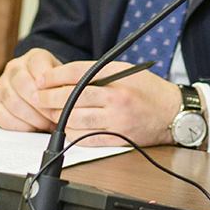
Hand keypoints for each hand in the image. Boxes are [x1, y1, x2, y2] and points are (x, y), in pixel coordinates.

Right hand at [0, 48, 61, 131]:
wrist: (39, 87)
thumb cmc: (53, 85)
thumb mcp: (64, 78)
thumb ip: (66, 84)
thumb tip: (71, 100)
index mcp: (34, 57)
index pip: (37, 64)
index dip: (46, 82)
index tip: (56, 96)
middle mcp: (14, 67)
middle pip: (22, 84)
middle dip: (41, 104)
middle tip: (54, 116)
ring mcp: (1, 84)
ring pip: (13, 102)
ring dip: (32, 117)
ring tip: (46, 124)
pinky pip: (1, 116)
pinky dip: (19, 125)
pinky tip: (32, 127)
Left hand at [34, 60, 183, 146]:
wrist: (172, 113)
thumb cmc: (148, 90)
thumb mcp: (125, 70)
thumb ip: (97, 72)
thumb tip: (63, 77)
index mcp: (117, 76)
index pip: (77, 73)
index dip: (54, 76)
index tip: (41, 79)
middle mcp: (116, 98)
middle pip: (71, 97)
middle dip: (49, 97)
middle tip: (37, 96)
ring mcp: (116, 120)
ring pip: (74, 119)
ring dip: (57, 116)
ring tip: (49, 111)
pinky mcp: (117, 138)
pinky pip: (85, 137)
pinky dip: (72, 131)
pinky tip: (67, 125)